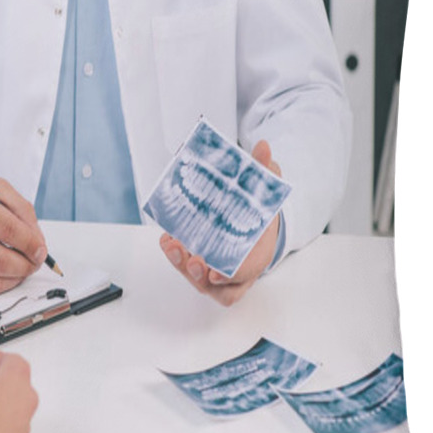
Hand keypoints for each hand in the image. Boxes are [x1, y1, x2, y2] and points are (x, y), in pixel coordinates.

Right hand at [0, 175, 47, 294]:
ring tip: (23, 265)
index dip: (32, 244)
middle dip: (28, 265)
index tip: (42, 249)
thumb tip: (38, 242)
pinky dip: (2, 282)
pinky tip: (4, 268)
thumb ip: (23, 210)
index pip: (10, 231)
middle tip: (36, 261)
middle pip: (3, 262)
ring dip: (18, 277)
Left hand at [159, 140, 281, 306]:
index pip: (241, 276)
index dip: (228, 277)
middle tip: (192, 258)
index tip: (215, 272)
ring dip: (181, 265)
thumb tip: (262, 145)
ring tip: (172, 245)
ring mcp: (215, 271)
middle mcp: (234, 271)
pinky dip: (174, 255)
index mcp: (256, 258)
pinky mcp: (197, 263)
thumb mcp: (264, 193)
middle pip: (215, 286)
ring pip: (197, 280)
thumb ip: (264, 173)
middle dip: (198, 274)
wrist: (254, 224)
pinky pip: (185, 267)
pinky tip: (167, 239)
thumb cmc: (259, 215)